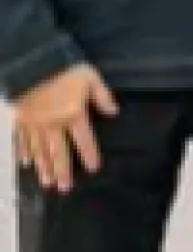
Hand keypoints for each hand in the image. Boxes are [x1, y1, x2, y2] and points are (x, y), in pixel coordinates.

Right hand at [10, 64, 116, 193]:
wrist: (32, 62)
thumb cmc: (65, 69)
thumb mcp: (91, 78)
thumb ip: (102, 96)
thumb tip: (114, 112)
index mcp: (73, 114)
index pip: (84, 140)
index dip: (89, 155)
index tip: (93, 169)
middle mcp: (53, 124)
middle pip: (59, 152)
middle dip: (63, 171)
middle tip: (65, 188)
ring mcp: (34, 124)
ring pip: (39, 151)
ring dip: (43, 168)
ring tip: (47, 183)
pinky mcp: (19, 120)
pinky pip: (21, 140)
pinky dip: (23, 153)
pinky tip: (25, 164)